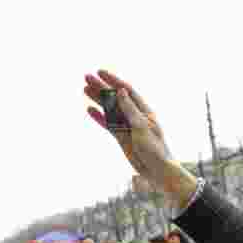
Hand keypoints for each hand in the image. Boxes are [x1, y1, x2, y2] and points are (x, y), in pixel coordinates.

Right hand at [84, 71, 196, 206]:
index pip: (126, 91)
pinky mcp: (121, 137)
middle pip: (115, 98)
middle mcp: (135, 116)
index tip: (100, 72)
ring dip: (98, 99)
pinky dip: (99, 117)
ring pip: (109, 110)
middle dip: (101, 87)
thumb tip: (120, 91)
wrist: (156, 170)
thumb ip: (129, 109)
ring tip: (85, 89)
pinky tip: (90, 110)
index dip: (113, 80)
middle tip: (86, 77)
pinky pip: (108, 124)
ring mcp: (127, 126)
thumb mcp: (141, 127)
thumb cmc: (155, 148)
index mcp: (144, 110)